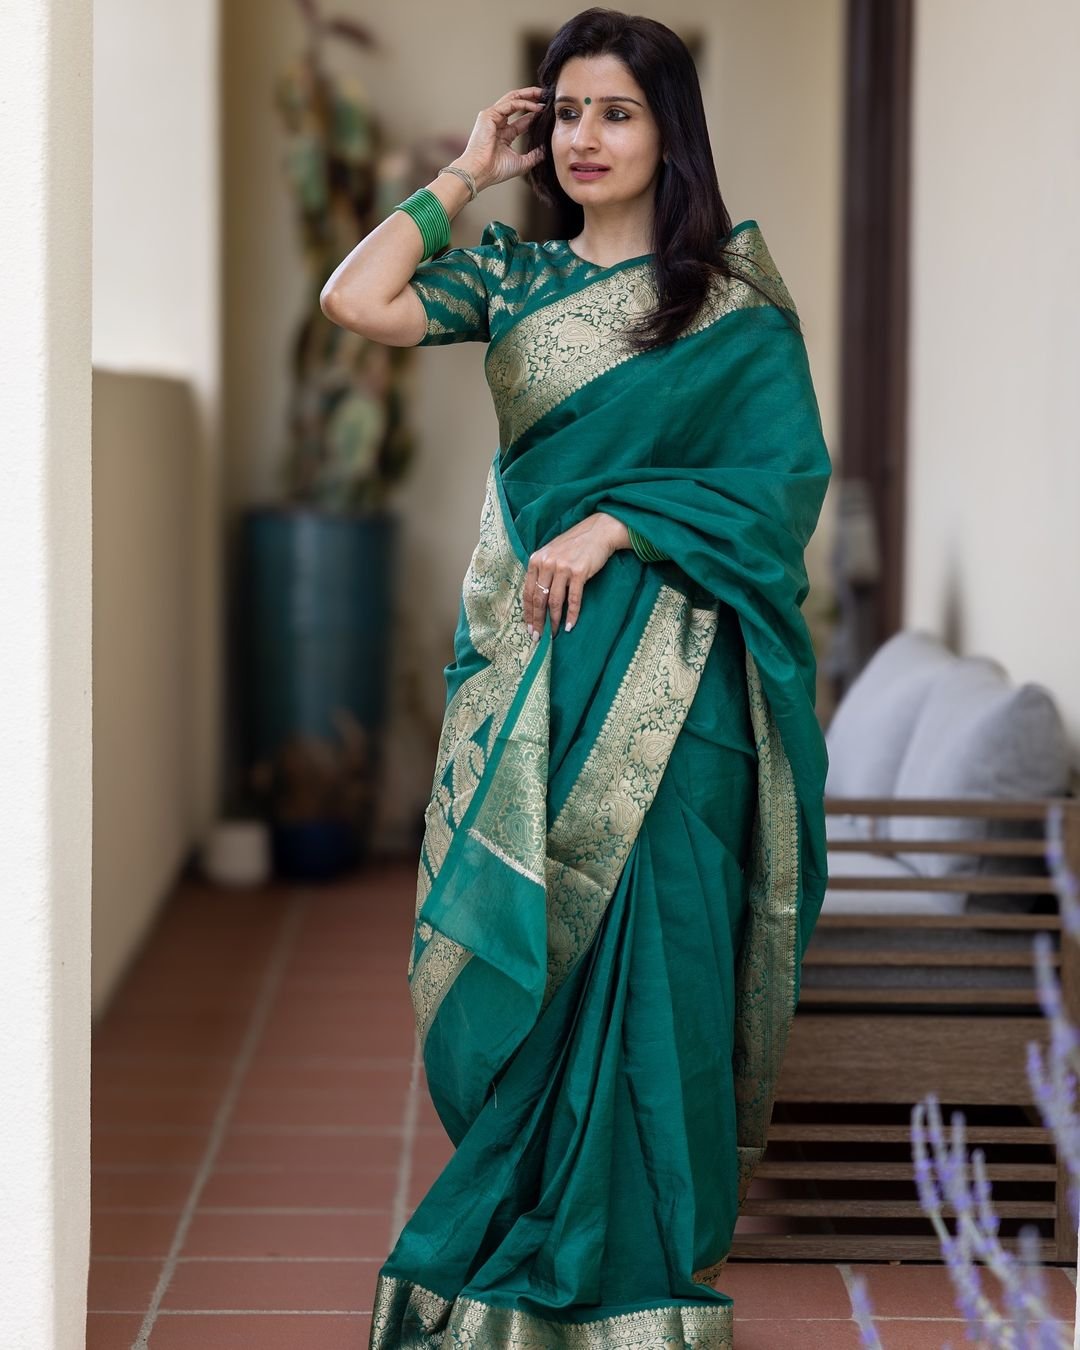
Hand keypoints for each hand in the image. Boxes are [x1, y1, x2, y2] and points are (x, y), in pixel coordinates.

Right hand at [455, 87, 546, 190]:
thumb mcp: (521, 163)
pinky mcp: (489, 115)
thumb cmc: (496, 170)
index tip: (548, 112)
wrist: (481, 172)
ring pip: (513, 99)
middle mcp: (497, 123)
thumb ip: (534, 156)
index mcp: (504, 135)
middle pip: (516, 104)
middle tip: (546, 95)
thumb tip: (546, 150)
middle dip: (531, 98)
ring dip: (529, 95)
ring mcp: (492, 117)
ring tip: (542, 94)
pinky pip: (510, 104)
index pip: (521, 120)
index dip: (534, 114)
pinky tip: (536, 107)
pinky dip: (524, 103)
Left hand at [524, 513, 630, 638]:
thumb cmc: (574, 545)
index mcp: (536, 560)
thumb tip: (537, 600)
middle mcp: (546, 563)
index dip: (528, 612)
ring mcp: (562, 567)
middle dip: (538, 621)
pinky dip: (571, 614)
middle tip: (538, 636)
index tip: (529, 627)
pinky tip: (570, 625)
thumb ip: (542, 571)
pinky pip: (573, 599)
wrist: (598, 532)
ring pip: (554, 601)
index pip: (528, 591)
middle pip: (539, 599)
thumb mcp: (552, 554)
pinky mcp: (579, 572)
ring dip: (554, 621)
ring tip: (554, 634)